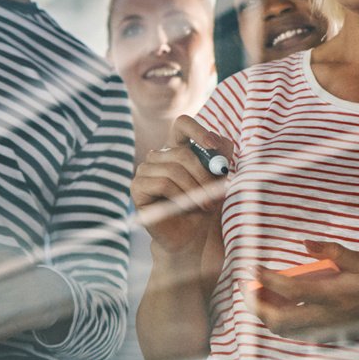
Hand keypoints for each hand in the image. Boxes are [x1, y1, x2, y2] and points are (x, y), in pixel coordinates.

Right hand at [134, 115, 233, 255]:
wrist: (191, 234)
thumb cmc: (203, 206)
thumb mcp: (217, 181)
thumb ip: (220, 161)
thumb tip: (221, 144)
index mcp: (177, 148)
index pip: (182, 125)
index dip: (197, 130)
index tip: (213, 146)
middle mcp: (159, 156)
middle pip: (182, 153)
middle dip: (203, 176)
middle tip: (215, 196)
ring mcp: (145, 170)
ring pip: (173, 170)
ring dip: (193, 190)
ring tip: (203, 205)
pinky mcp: (137, 187)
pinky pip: (162, 183)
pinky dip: (178, 196)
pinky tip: (183, 207)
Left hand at [251, 241, 358, 342]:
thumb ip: (332, 251)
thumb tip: (305, 243)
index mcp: (333, 296)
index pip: (291, 290)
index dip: (267, 279)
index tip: (253, 267)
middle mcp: (324, 317)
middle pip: (278, 319)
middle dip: (255, 304)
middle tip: (245, 286)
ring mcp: (321, 331)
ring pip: (281, 330)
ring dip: (264, 313)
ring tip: (257, 294)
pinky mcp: (321, 337)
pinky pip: (290, 331)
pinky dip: (276, 319)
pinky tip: (275, 304)